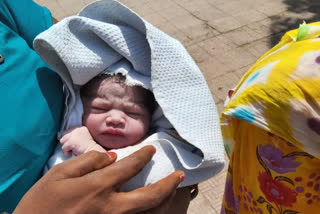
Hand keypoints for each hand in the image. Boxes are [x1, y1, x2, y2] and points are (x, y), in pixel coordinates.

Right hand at [14, 146, 184, 213]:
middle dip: (168, 185)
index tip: (151, 151)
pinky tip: (154, 206)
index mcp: (98, 187)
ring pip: (147, 213)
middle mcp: (111, 207)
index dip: (143, 156)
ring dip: (164, 201)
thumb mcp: (59, 174)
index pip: (129, 167)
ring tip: (174, 190)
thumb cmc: (42, 202)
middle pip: (149, 197)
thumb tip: (112, 157)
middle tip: (180, 175)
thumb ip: (88, 162)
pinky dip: (149, 213)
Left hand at [61, 126, 105, 154]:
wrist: (94, 153)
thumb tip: (65, 140)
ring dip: (67, 148)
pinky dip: (67, 152)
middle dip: (67, 143)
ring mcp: (74, 136)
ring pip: (63, 142)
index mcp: (81, 128)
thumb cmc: (89, 149)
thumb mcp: (83, 139)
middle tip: (75, 148)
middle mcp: (77, 130)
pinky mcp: (71, 142)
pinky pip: (63, 148)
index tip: (74, 144)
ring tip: (75, 150)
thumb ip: (76, 137)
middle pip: (65, 137)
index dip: (70, 140)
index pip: (69, 132)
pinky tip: (75, 152)